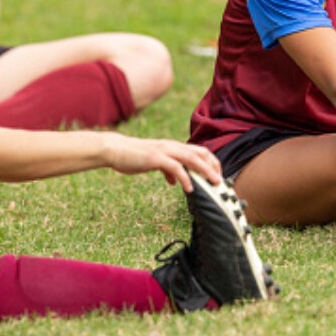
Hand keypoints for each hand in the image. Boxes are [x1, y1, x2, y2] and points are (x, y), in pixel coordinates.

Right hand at [101, 133, 221, 192]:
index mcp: (172, 146)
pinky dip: (185, 178)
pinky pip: (175, 168)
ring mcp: (164, 151)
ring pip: (192, 158)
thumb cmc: (133, 156)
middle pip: (200, 152)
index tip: (217, 175)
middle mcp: (171, 146)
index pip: (198, 150)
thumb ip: (166, 169)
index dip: (210, 161)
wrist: (115, 149)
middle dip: (213, 166)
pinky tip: (190, 188)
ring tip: (214, 183)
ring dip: (205, 171)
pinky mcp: (155, 158)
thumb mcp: (153, 161)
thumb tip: (174, 180)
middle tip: (220, 181)